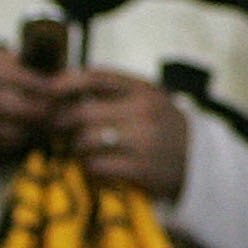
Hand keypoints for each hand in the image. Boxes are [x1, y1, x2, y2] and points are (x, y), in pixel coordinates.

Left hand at [53, 69, 191, 198]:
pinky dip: (89, 167)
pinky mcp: (141, 169)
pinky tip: (96, 166)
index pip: (95, 78)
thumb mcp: (147, 99)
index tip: (48, 92)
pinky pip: (96, 166)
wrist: (200, 162)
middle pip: (82, 113)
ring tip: (81, 149)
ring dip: (76, 147)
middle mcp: (144, 112)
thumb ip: (112, 89)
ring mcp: (143, 141)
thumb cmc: (161, 127)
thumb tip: (61, 83)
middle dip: (61, 122)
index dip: (65, 84)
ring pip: (85, 141)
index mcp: (143, 90)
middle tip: (56, 128)